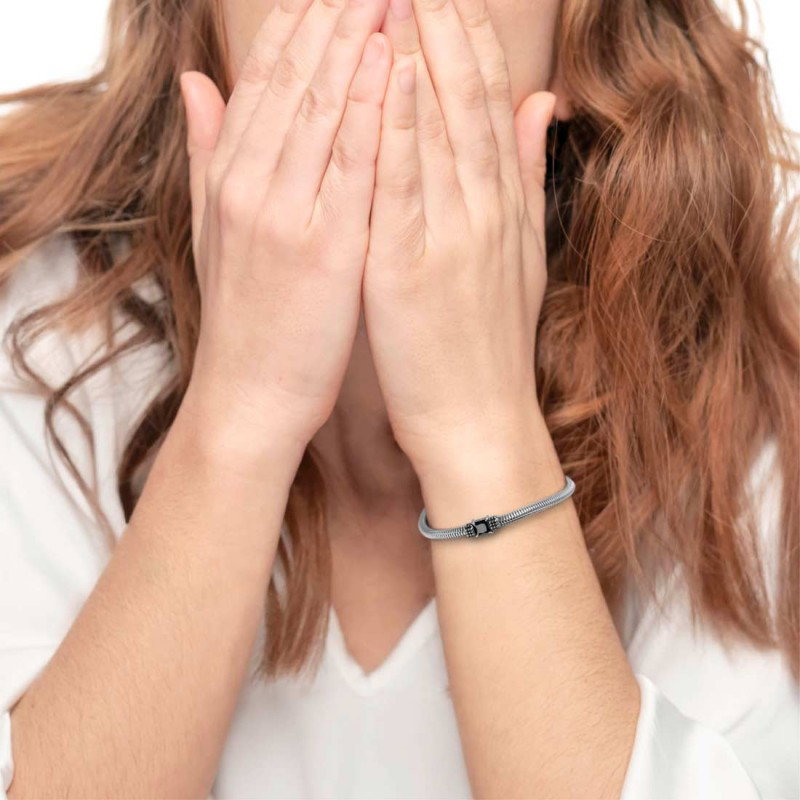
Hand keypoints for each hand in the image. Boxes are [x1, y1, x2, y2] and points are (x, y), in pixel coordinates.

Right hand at [178, 0, 391, 455]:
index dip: (300, 23)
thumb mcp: (216, 231)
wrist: (250, 396)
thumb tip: (198, 83)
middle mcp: (249, 184)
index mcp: (229, 177)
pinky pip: (351, 165)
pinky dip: (371, 110)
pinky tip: (393, 64)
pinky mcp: (324, 249)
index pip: (265, 79)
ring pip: (320, 107)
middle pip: (294, 78)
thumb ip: (210, 153)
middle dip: (333, 15)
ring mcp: (284, 214)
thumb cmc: (248, 318)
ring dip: (355, 41)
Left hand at [363, 0, 555, 472]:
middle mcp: (484, 212)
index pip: (488, 104)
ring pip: (437, 130)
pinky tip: (384, 75)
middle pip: (466, 101)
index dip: (470, 42)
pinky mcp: (410, 269)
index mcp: (502, 207)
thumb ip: (523, 180)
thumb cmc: (485, 345)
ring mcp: (450, 238)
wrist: (476, 420)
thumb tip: (538, 106)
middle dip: (444, 29)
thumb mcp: (519, 257)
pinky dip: (395, 128)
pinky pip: (402, 187)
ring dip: (418, 56)